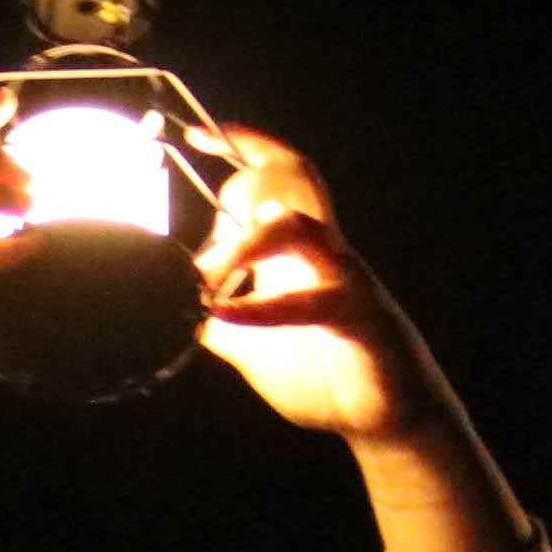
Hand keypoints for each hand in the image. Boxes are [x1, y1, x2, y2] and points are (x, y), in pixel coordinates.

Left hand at [194, 128, 449, 439]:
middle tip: (206, 184)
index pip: (277, 183)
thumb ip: (213, 320)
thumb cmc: (322, 372)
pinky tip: (224, 314)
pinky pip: (309, 300)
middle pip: (296, 182)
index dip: (246, 150)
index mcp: (297, 255)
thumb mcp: (249, 345)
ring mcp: (341, 279)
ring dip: (243, 242)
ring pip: (300, 227)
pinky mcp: (356, 315)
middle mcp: (321, 254)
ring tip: (205, 272)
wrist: (382, 417)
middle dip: (252, 171)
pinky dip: (261, 307)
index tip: (199, 134)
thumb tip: (168, 309)